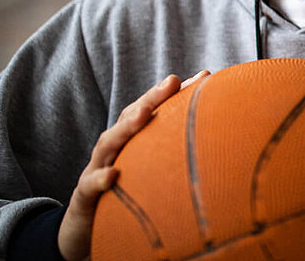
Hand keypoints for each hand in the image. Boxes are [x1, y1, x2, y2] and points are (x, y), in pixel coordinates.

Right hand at [58, 70, 208, 260]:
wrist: (85, 227)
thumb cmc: (125, 192)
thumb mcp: (150, 171)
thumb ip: (174, 152)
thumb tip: (220, 142)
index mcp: (131, 139)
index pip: (152, 109)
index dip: (174, 93)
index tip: (202, 76)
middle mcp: (114, 148)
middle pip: (130, 118)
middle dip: (151, 98)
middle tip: (172, 81)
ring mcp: (96, 169)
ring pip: (108, 144)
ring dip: (125, 128)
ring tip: (143, 115)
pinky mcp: (85, 196)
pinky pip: (90, 185)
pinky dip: (100, 178)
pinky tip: (114, 175)